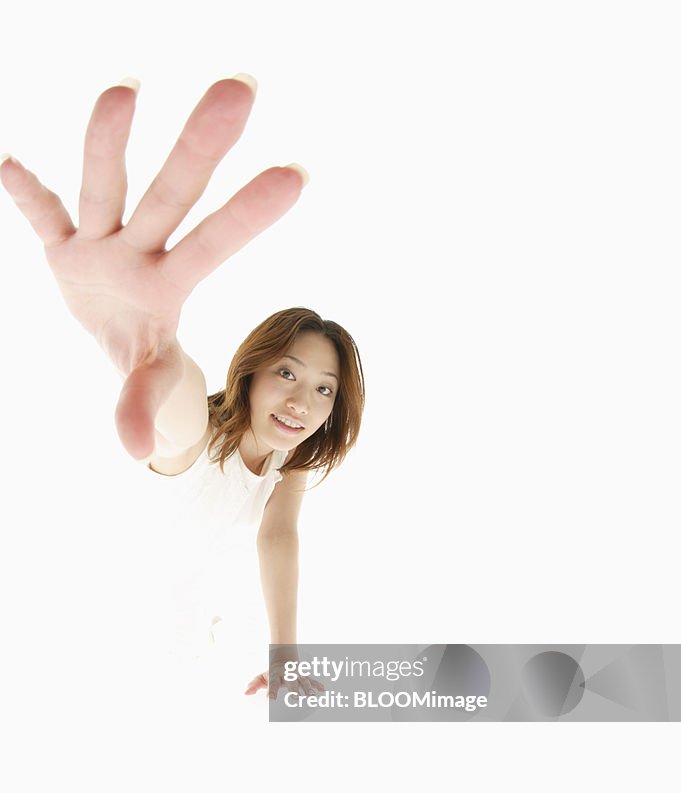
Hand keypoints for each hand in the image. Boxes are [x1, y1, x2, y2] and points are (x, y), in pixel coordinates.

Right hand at [0, 77, 306, 459]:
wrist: (112, 333)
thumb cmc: (146, 351)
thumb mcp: (148, 376)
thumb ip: (144, 401)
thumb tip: (138, 449)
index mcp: (172, 282)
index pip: (216, 243)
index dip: (249, 214)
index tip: (297, 173)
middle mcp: (141, 249)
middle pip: (172, 195)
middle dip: (201, 147)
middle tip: (241, 88)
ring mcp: (101, 240)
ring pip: (105, 186)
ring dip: (109, 141)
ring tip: (125, 90)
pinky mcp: (62, 240)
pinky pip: (42, 213)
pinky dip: (25, 192)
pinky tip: (8, 165)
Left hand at [244, 665, 325, 700]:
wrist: (284, 657)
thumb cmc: (271, 672)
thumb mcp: (261, 677)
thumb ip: (254, 684)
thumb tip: (246, 693)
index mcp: (276, 675)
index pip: (273, 684)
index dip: (271, 691)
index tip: (270, 700)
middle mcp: (288, 674)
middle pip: (291, 682)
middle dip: (294, 691)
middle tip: (295, 699)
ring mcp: (298, 674)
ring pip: (304, 681)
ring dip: (308, 689)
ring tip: (312, 697)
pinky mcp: (305, 676)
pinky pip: (312, 680)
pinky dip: (318, 685)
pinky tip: (324, 691)